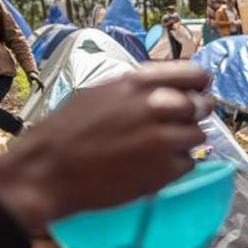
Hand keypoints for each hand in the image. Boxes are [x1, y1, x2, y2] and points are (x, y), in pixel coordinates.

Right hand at [0, 65, 213, 236]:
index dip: (199, 84)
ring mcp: (163, 140)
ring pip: (197, 135)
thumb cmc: (66, 131)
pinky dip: (177, 165)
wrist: (47, 172)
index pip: (193, 75)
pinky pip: (189, 163)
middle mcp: (156, 107)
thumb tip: (171, 88)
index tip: (200, 90)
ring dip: (184, 141)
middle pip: (201, 105)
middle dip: (196, 113)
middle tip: (183, 121)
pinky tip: (154, 166)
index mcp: (137, 83)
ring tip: (160, 147)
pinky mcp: (165, 171)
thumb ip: (138, 90)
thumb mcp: (101, 93)